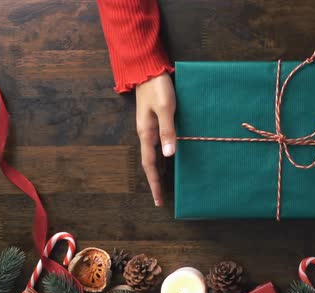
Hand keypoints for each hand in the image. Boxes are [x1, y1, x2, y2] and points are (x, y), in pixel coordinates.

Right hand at [135, 73, 175, 206]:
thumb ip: (167, 131)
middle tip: (161, 199)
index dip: (155, 183)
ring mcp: (148, 127)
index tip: (158, 200)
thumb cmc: (158, 88)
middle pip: (150, 163)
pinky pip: (157, 145)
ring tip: (164, 185)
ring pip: (153, 155)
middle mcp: (145, 133)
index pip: (150, 165)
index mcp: (147, 133)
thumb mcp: (166, 109)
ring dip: (158, 171)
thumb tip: (169, 156)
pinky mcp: (153, 121)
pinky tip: (168, 161)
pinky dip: (161, 157)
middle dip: (155, 182)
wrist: (148, 69)